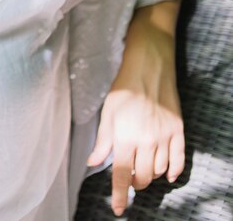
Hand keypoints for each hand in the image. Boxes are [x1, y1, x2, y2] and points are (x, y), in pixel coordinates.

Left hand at [87, 6, 184, 216]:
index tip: (118, 209)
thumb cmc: (122, 88)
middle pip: (143, 176)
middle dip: (135, 183)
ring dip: (151, 176)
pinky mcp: (178, 130)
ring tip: (144, 171)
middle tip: (130, 179)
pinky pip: (179, 159)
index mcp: (125, 136)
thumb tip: (93, 162)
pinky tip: (167, 173)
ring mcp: (165, 137)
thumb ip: (102, 140)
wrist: (148, 67)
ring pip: (160, 171)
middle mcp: (146, 141)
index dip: (119, 195)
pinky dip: (173, 171)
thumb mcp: (107, 112)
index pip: (122, 174)